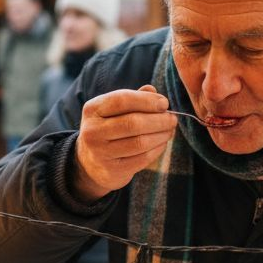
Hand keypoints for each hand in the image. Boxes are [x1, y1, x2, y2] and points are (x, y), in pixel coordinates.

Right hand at [72, 85, 176, 202]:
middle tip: (172, 119)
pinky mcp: (112, 170)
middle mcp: (92, 131)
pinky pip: (142, 158)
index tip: (164, 103)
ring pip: (139, 142)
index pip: (122, 100)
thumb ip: (133, 98)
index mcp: (92, 109)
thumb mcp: (113, 110)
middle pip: (133, 123)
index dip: (147, 101)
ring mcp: (100, 153)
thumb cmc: (108, 129)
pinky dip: (157, 149)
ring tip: (170, 131)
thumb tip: (153, 92)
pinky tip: (162, 143)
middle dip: (159, 120)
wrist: (91, 163)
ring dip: (161, 135)